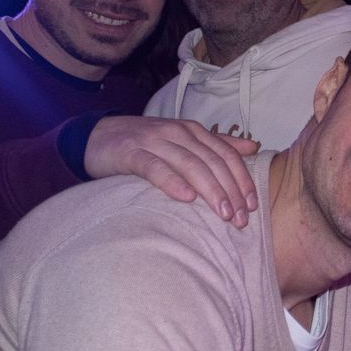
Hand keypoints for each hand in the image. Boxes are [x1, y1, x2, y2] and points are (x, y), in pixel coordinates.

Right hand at [82, 116, 259, 222]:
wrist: (98, 136)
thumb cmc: (146, 144)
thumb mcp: (183, 140)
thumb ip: (217, 144)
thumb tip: (253, 147)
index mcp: (193, 131)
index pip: (226, 154)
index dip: (242, 179)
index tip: (253, 206)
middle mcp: (178, 133)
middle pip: (212, 162)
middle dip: (231, 191)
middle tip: (241, 219)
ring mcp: (155, 141)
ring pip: (190, 165)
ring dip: (210, 190)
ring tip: (224, 214)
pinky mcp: (132, 153)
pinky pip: (155, 168)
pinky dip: (173, 182)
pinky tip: (186, 198)